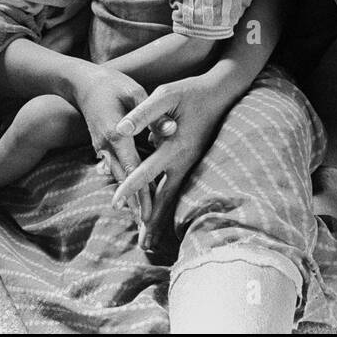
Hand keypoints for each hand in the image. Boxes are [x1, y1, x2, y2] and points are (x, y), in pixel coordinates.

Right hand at [71, 65, 152, 223]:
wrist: (81, 82)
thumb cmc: (112, 84)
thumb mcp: (135, 92)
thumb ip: (153, 114)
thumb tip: (173, 130)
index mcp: (116, 133)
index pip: (133, 168)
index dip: (142, 191)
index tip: (149, 211)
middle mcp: (106, 145)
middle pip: (124, 179)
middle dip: (135, 202)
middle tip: (146, 224)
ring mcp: (101, 147)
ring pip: (117, 177)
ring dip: (129, 196)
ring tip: (140, 216)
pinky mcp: (101, 146)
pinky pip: (114, 168)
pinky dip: (123, 183)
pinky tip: (130, 195)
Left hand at [111, 74, 231, 252]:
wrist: (222, 93)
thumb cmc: (190, 91)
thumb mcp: (166, 95)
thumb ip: (142, 113)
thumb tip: (120, 129)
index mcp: (175, 145)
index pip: (148, 171)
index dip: (131, 187)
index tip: (115, 202)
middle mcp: (184, 160)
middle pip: (165, 197)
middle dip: (152, 220)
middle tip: (142, 244)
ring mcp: (191, 164)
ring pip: (173, 198)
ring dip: (162, 220)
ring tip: (150, 243)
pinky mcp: (192, 164)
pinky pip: (178, 190)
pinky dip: (168, 207)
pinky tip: (161, 219)